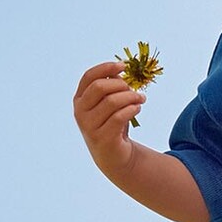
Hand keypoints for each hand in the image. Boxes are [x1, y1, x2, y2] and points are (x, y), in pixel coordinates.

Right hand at [73, 61, 145, 175]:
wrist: (113, 155)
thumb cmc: (112, 124)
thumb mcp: (109, 104)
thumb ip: (111, 87)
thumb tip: (119, 71)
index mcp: (80, 99)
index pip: (89, 76)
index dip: (106, 68)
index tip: (123, 66)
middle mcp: (80, 111)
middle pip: (99, 87)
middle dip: (121, 85)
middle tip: (134, 90)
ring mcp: (89, 126)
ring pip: (112, 101)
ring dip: (131, 97)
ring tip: (141, 99)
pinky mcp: (102, 138)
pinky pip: (119, 117)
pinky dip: (132, 109)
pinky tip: (138, 108)